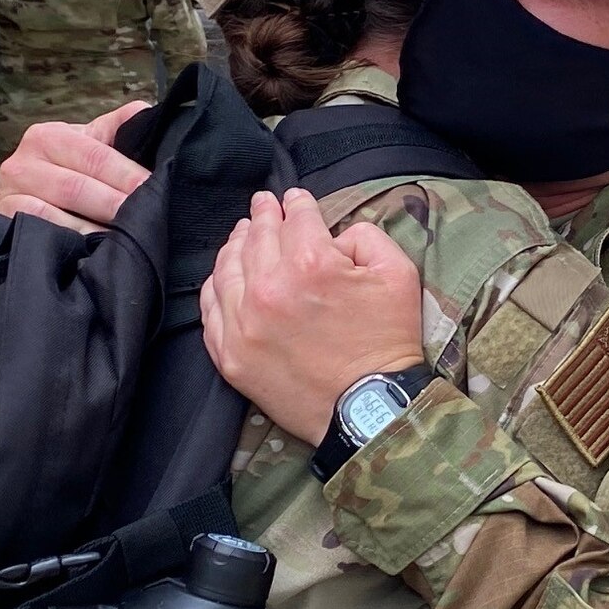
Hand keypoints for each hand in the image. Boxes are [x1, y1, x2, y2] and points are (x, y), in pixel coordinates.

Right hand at [0, 101, 150, 231]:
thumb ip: (116, 129)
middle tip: (146, 218)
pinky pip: (41, 231)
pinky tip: (92, 250)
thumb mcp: (88, 147)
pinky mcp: (2, 221)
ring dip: (94, 229)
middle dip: (116, 204)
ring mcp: (8, 193)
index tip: (156, 189)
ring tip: (125, 239)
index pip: (96, 155)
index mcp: (49, 136)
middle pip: (78, 186)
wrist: (19, 208)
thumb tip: (145, 112)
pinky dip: (69, 241)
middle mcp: (24, 161)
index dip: (128, 174)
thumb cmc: (64, 175)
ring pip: (58, 213)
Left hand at [201, 189, 424, 443]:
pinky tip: (223, 276)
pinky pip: (211, 309)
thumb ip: (366, 235)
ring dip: (237, 244)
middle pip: (258, 236)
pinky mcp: (231, 355)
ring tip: (243, 235)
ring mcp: (243, 323)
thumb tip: (334, 233)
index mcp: (311, 262)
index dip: (297, 202)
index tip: (294, 199)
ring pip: (228, 267)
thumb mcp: (397, 273)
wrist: (369, 409)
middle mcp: (269, 287)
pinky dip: (216, 285)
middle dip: (263, 216)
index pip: (296, 217)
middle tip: (263, 205)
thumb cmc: (388, 342)